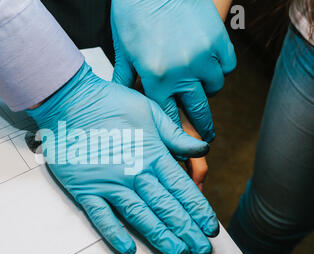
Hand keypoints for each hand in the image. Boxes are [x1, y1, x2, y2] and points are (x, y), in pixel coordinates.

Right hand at [28, 63, 218, 253]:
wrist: (70, 100)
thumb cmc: (108, 102)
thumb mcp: (149, 110)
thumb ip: (175, 134)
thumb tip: (202, 148)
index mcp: (151, 153)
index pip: (181, 188)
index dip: (198, 210)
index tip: (209, 227)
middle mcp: (134, 172)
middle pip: (165, 207)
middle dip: (186, 230)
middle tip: (201, 250)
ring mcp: (109, 182)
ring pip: (139, 215)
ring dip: (160, 236)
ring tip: (177, 252)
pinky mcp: (85, 188)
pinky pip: (102, 216)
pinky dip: (114, 233)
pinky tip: (128, 248)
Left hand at [111, 0, 235, 141]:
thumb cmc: (133, 13)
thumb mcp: (123, 48)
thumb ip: (123, 77)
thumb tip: (119, 96)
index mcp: (155, 77)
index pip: (168, 116)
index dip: (175, 133)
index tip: (182, 145)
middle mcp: (181, 72)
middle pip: (198, 112)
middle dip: (203, 128)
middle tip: (206, 136)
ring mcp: (202, 56)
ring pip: (214, 89)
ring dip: (207, 90)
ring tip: (198, 83)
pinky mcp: (218, 39)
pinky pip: (227, 67)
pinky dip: (220, 68)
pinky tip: (209, 63)